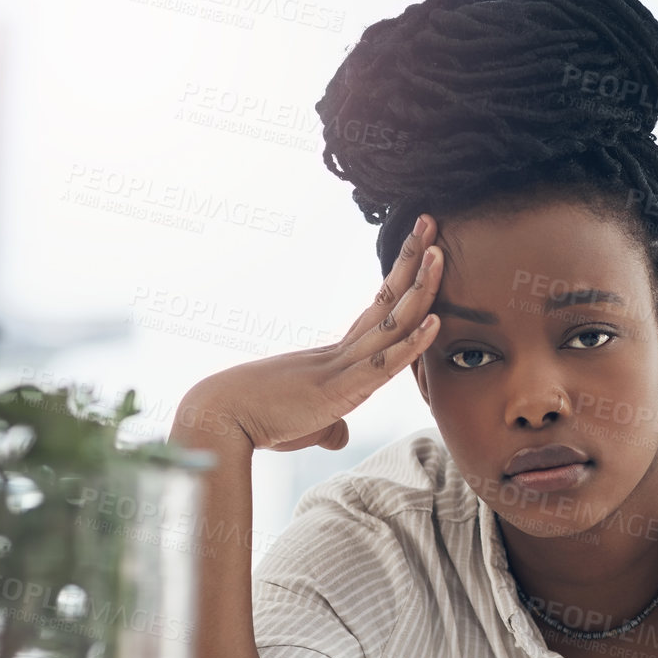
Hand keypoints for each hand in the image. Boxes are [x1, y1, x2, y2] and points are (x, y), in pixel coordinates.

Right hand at [172, 214, 444, 454]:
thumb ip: (328, 426)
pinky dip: (410, 345)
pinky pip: (381, 365)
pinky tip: (434, 322)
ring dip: (419, 290)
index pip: (379, 311)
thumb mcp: (306, 425)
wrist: (218, 419)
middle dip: (414, 263)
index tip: (420, 247)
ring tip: (438, 251)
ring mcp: (341, 369)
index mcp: (338, 356)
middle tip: (431, 222)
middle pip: (388, 301)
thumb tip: (338, 435)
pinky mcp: (338, 392)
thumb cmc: (260, 420)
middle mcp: (342, 353)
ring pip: (390, 324)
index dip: (402, 280)